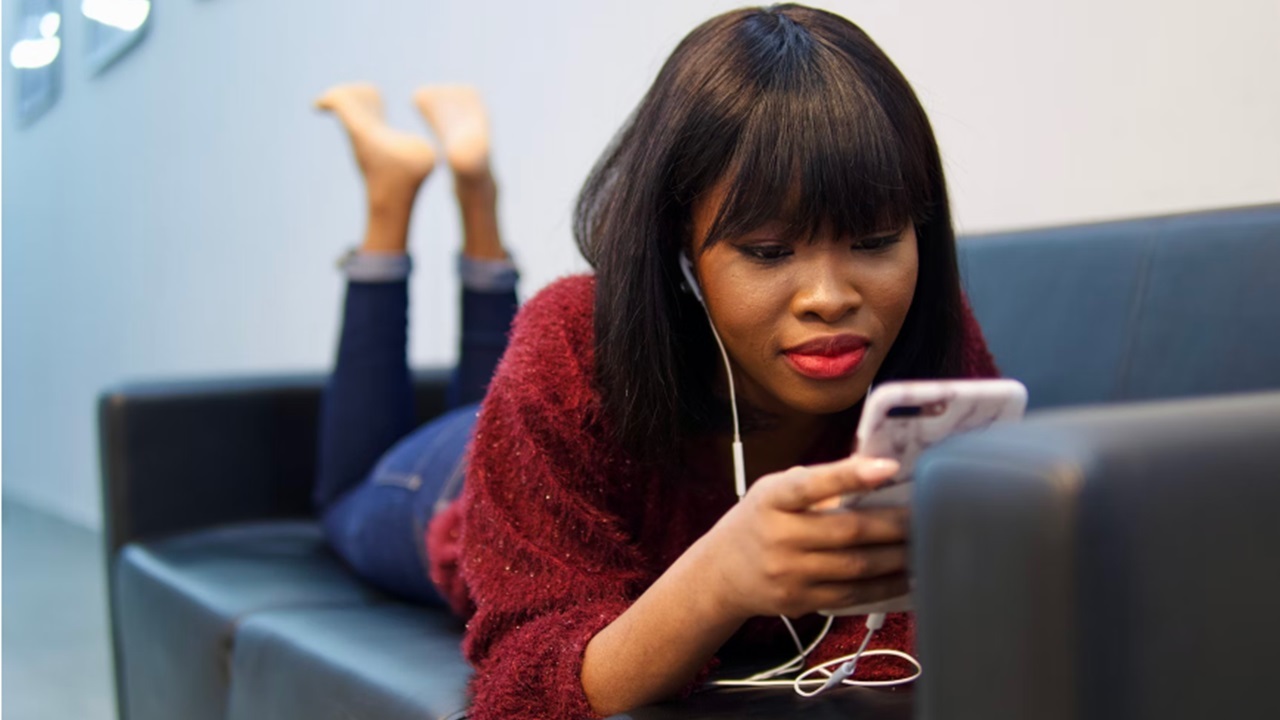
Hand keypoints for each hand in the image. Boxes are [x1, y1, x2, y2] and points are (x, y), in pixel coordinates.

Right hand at [697, 455, 910, 619]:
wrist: (721, 573)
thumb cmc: (759, 521)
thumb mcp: (774, 492)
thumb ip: (816, 482)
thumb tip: (876, 469)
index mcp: (771, 499)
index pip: (810, 485)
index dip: (850, 475)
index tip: (889, 467)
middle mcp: (777, 537)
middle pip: (847, 531)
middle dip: (894, 524)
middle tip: (926, 515)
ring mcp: (788, 574)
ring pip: (856, 567)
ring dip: (897, 557)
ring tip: (924, 545)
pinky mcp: (800, 601)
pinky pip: (852, 595)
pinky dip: (884, 586)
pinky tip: (905, 575)